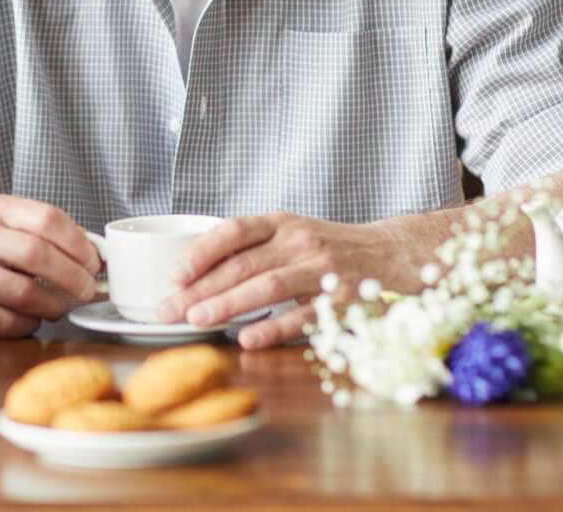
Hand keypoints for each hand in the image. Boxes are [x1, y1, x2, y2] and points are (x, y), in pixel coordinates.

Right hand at [0, 195, 100, 336]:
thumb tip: (95, 256)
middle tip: (87, 290)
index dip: (80, 244)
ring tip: (58, 306)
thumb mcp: (3, 223)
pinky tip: (30, 317)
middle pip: (38, 256)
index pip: (48, 220)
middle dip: (74, 278)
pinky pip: (6, 323)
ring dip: (53, 306)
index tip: (94, 263)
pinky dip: (28, 324)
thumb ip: (44, 233)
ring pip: (24, 294)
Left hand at [155, 214, 396, 349]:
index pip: (234, 230)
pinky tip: (247, 339)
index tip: (174, 274)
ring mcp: (322, 269)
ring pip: (267, 286)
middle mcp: (300, 241)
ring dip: (228, 304)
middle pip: (243, 264)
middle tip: (169, 310)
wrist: (393, 254)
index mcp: (281, 223)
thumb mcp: (291, 234)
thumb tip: (193, 274)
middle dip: (200, 289)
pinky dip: (273, 328)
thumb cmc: (328, 248)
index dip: (202, 251)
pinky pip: (302, 316)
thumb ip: (252, 249)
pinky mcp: (342, 300)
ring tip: (197, 320)